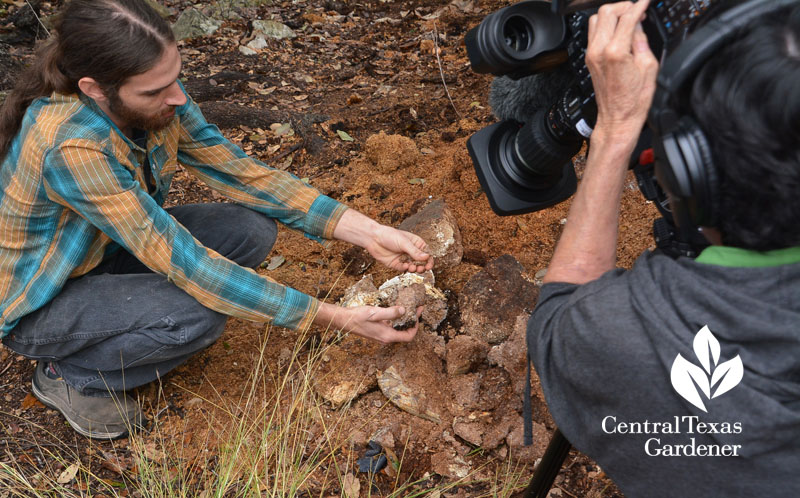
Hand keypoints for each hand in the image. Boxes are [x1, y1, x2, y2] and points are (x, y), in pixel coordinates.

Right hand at [315, 302, 422, 343]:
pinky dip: (397, 320)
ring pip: (398, 330)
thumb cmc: (358, 317)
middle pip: (405, 333)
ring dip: (405, 320)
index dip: (415, 327)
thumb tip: (404, 311)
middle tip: (416, 309)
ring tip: (409, 308)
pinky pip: (391, 328)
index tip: (417, 315)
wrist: (344, 320)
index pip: (408, 337)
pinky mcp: (378, 331)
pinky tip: (396, 310)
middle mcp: (386, 338)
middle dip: (412, 322)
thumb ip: (390, 313)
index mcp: (387, 336)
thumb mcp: (375, 313)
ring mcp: (382, 335)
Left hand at [364, 224, 433, 272]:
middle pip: (421, 262)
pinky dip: (405, 269)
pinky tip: (404, 266)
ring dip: (414, 268)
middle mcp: (411, 252)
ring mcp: (404, 258)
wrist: (374, 239)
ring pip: (413, 267)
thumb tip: (426, 257)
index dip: (429, 260)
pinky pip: (404, 269)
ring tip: (412, 267)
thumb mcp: (404, 242)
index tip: (429, 266)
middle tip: (421, 269)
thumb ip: (415, 251)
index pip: (426, 253)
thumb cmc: (389, 236)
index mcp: (416, 244)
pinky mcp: (397, 264)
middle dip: (422, 266)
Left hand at [586, 0, 658, 140]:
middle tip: (638, 9)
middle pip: (606, 12)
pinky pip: (593, 32)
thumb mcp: (649, 67)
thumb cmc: (634, 100)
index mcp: (615, 52)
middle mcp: (599, 51)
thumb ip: (642, 41)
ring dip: (613, 14)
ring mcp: (591, 54)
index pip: (627, 17)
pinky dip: (605, 25)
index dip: (639, 5)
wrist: (617, 118)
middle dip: (624, 6)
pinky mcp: (589, 59)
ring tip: (628, 18)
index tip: (647, 1)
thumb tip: (638, 24)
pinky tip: (618, 29)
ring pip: (596, 19)